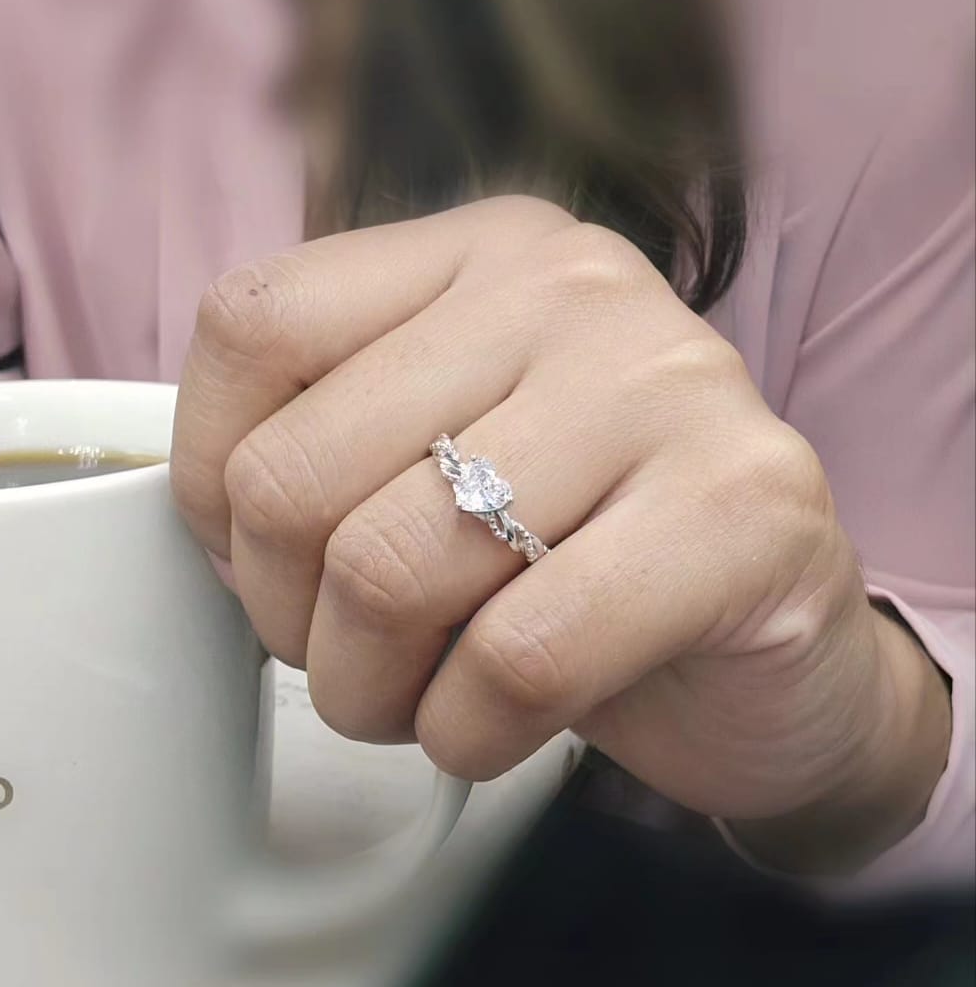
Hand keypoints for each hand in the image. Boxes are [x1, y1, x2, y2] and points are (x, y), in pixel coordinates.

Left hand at [171, 197, 948, 871]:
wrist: (776, 654)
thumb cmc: (583, 566)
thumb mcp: (436, 461)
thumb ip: (328, 447)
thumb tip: (212, 520)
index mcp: (481, 254)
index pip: (255, 325)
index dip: (210, 480)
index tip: (264, 561)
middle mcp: (574, 287)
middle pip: (299, 471)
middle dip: (291, 621)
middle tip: (351, 660)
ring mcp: (670, 383)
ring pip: (392, 568)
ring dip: (371, 690)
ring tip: (422, 700)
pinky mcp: (747, 506)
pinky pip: (519, 656)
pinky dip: (469, 732)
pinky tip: (500, 726)